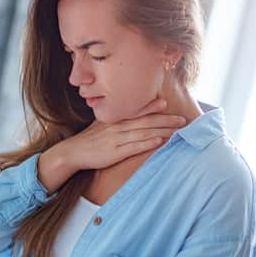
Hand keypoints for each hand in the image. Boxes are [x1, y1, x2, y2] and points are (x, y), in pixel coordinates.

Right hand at [60, 98, 186, 170]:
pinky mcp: (115, 153)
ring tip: (177, 131)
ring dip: (162, 131)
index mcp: (115, 119)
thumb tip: (128, 116)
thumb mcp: (100, 124)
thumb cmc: (89, 140)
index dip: (151, 107)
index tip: (165, 103)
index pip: (136, 111)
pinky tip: (159, 142)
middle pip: (145, 122)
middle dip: (165, 120)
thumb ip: (115, 120)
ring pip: (143, 133)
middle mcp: (118, 127)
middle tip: (182, 119)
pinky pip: (134, 147)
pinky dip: (147, 144)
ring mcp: (117, 139)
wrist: (73, 152)